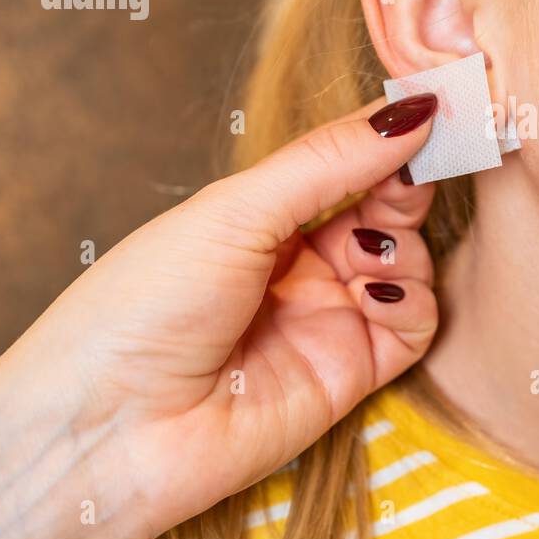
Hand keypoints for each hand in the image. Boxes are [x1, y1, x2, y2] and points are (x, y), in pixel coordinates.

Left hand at [0, 93, 438, 538]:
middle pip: (385, 208)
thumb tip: (410, 109)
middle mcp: (299, 262)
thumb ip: (328, 162)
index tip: (428, 111)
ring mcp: (326, 316)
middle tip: (418, 169)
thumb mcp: (235, 212)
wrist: (109, 429)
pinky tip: (373, 293)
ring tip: (370, 249)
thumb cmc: (141, 308)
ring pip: (407, 263)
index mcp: (262, 215)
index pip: (345, 164)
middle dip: (406, 183)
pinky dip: (411, 300)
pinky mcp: (351, 372)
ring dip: (405, 244)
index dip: (386, 139)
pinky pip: (412, 325)